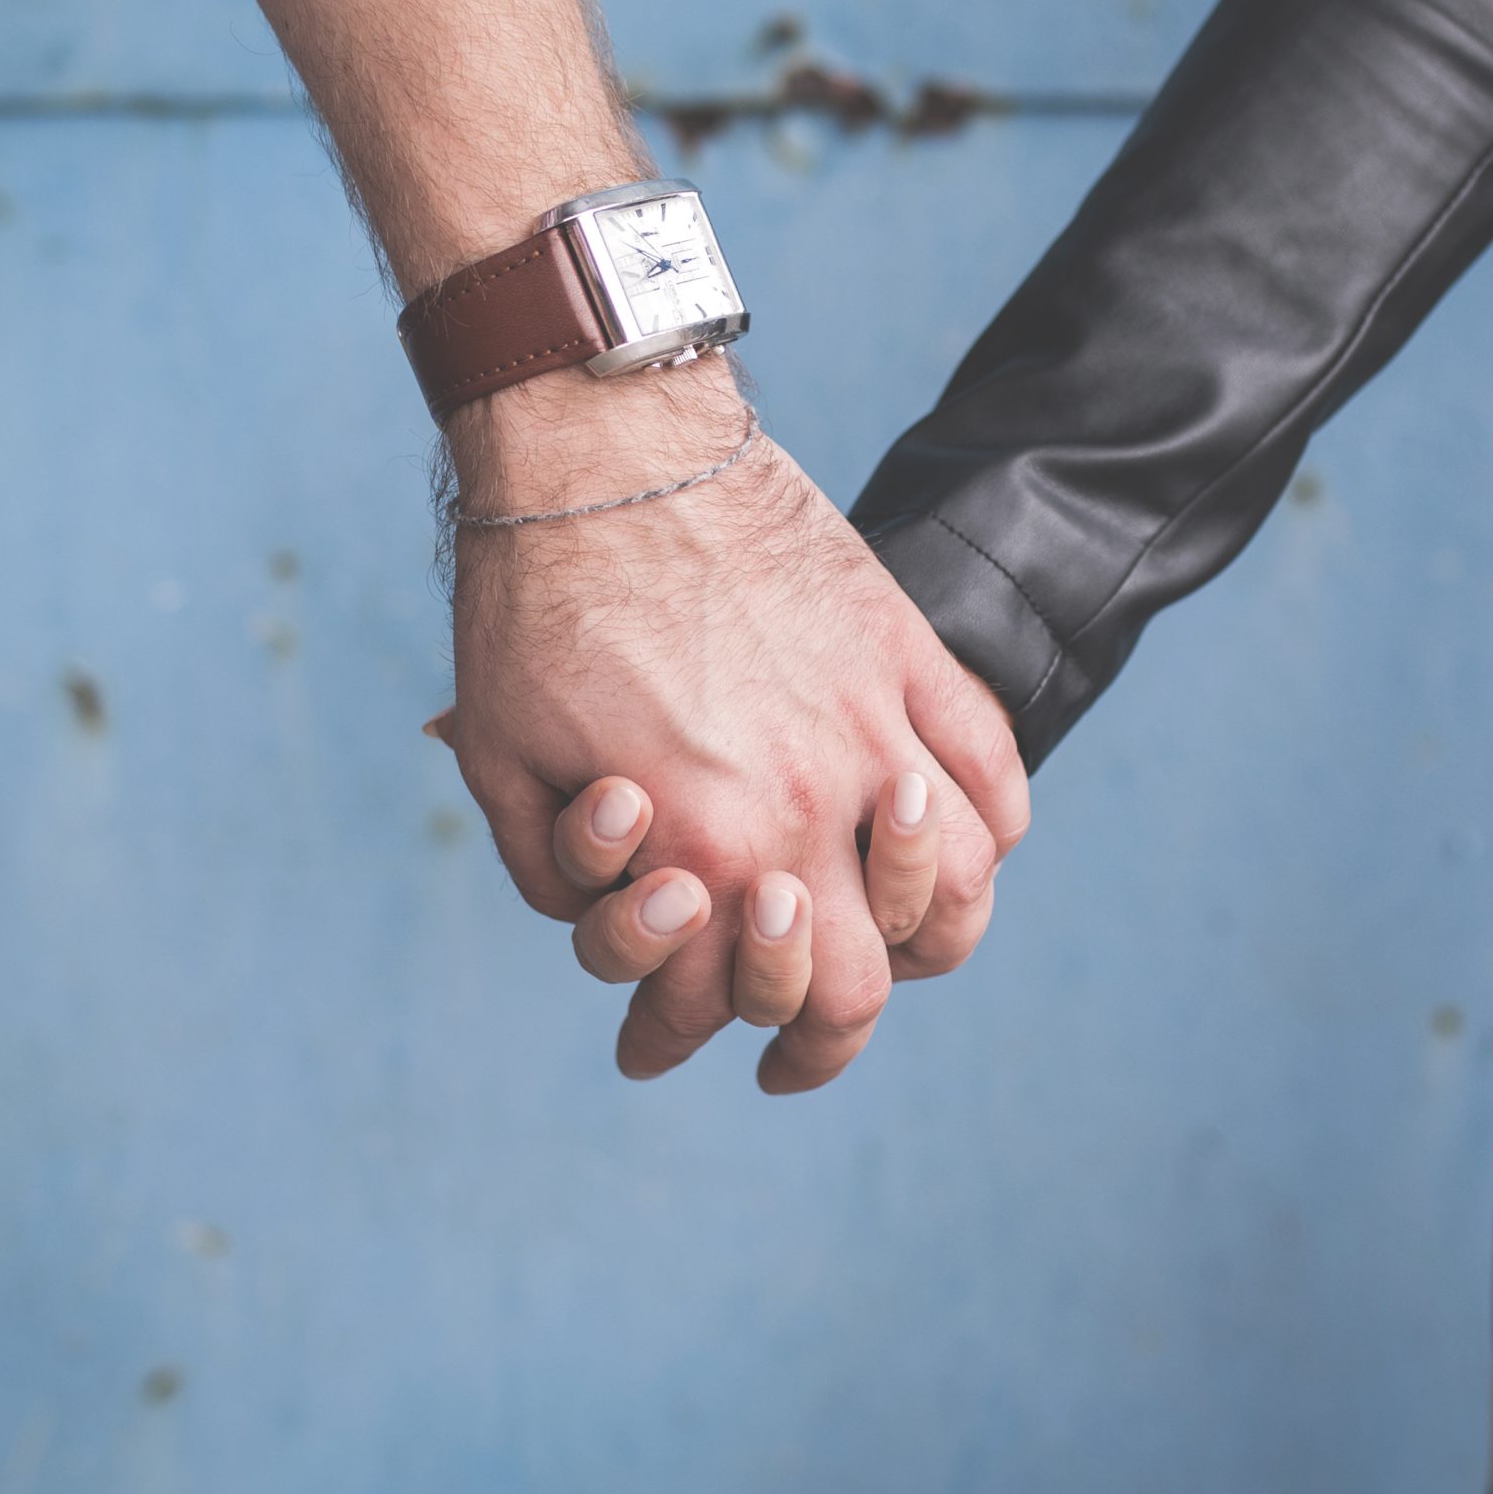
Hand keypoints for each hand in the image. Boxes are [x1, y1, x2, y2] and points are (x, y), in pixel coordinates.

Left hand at [438, 361, 1028, 1090]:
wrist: (602, 446)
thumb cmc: (532, 604)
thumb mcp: (503, 760)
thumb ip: (559, 874)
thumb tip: (613, 920)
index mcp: (710, 843)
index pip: (763, 1002)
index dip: (714, 1042)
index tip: (672, 1046)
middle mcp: (811, 800)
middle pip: (873, 976)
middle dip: (830, 1031)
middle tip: (796, 1046)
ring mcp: (873, 721)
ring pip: (960, 883)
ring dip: (930, 935)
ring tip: (896, 948)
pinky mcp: (903, 647)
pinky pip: (989, 761)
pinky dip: (987, 823)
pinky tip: (957, 841)